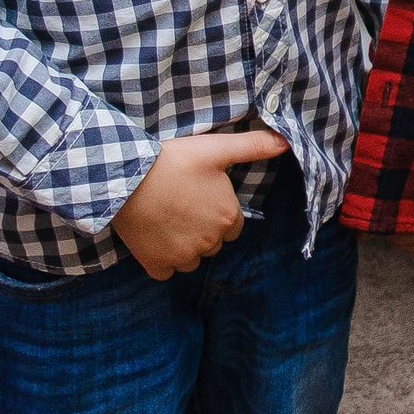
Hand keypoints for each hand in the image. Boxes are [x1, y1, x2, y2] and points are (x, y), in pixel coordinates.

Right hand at [110, 128, 284, 279]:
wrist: (128, 178)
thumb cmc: (174, 161)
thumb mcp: (217, 148)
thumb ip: (254, 146)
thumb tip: (285, 142)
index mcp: (228, 217)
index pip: (233, 225)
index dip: (219, 212)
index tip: (201, 199)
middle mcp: (210, 241)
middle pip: (213, 243)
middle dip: (203, 230)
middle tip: (182, 207)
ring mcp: (184, 256)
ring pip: (192, 259)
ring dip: (184, 246)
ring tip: (167, 221)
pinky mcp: (158, 265)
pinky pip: (166, 271)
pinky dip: (161, 260)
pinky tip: (153, 238)